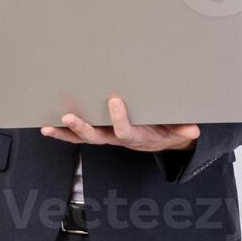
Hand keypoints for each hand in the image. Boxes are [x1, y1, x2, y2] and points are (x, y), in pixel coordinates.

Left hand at [40, 96, 199, 152]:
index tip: (115, 100)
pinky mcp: (98, 133)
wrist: (158, 140)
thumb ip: (182, 130)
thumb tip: (194, 130)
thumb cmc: (165, 129)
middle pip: (96, 137)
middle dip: (82, 128)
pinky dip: (62, 132)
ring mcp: (105, 137)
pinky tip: (46, 126)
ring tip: (47, 127)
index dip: (119, 118)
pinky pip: (77, 135)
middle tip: (69, 116)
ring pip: (82, 138)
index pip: (125, 131)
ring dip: (64, 133)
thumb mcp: (177, 130)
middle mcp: (116, 139)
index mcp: (135, 137)